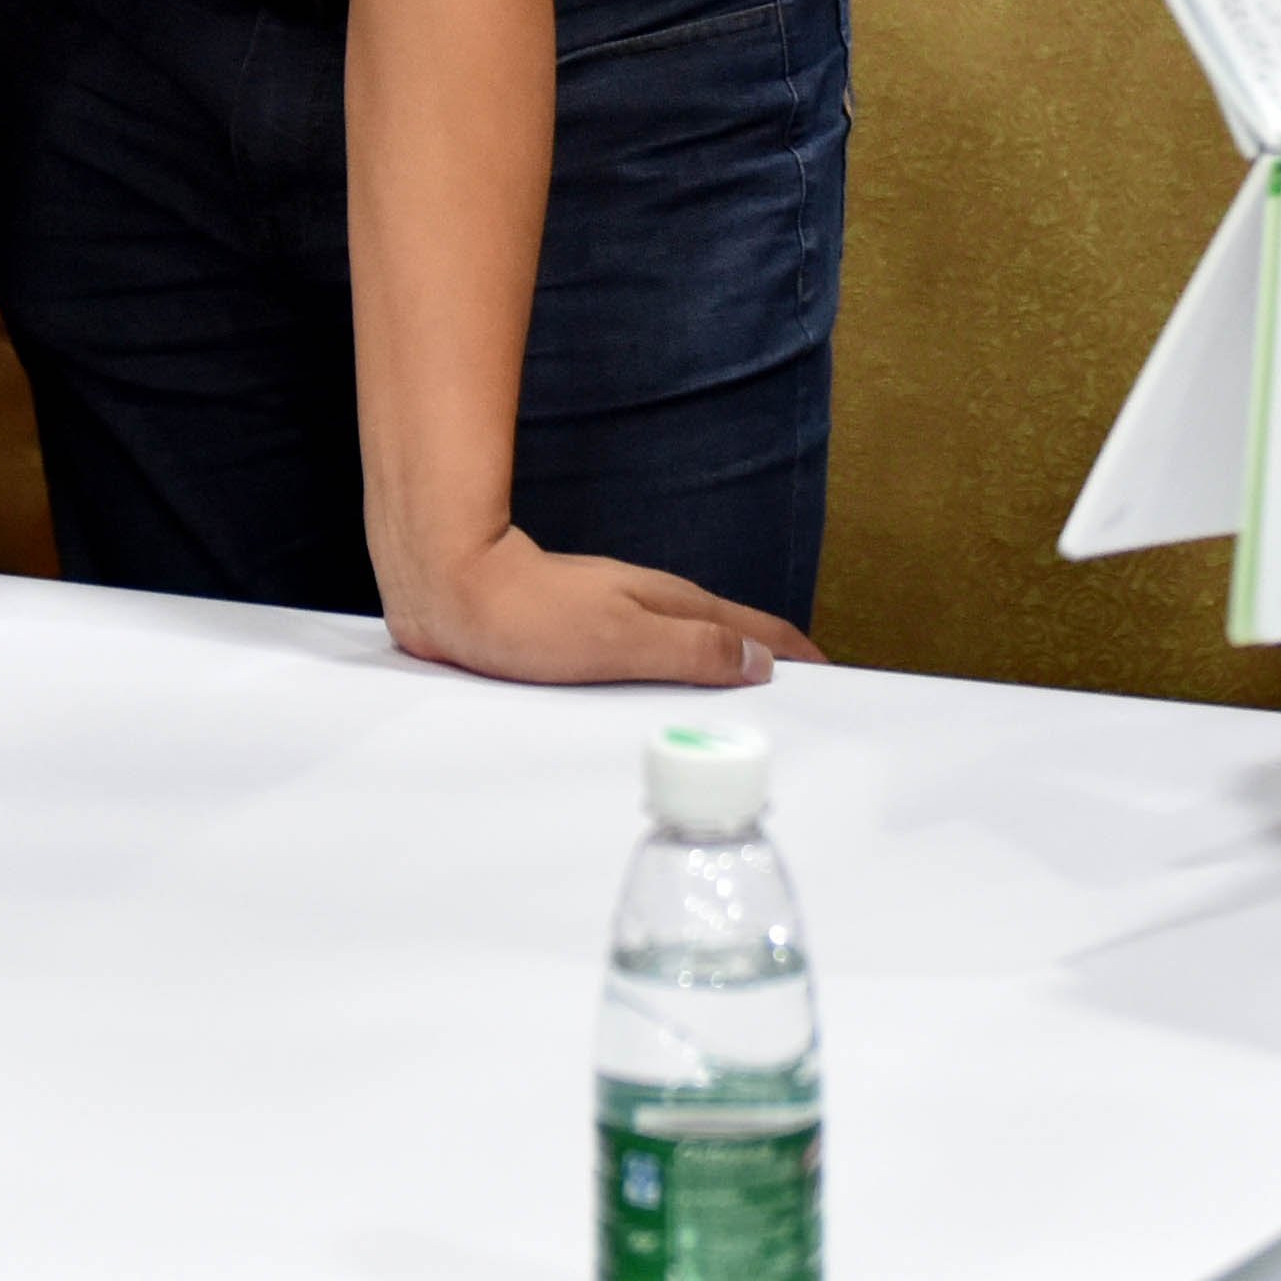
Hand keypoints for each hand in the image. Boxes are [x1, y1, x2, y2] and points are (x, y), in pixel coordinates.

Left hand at [384, 525, 819, 689]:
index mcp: (670, 603)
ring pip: (693, 633)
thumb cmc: (528, 617)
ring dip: (731, 658)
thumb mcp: (622, 640)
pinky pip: (658, 644)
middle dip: (772, 657)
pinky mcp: (588, 623)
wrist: (451, 587)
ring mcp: (619, 606)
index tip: (830, 677)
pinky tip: (675, 682)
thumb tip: (760, 661)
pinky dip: (686, 661)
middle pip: (730, 627)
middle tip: (806, 694)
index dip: (793, 654)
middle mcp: (651, 598)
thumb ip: (693, 650)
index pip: (754, 629)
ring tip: (755, 693)